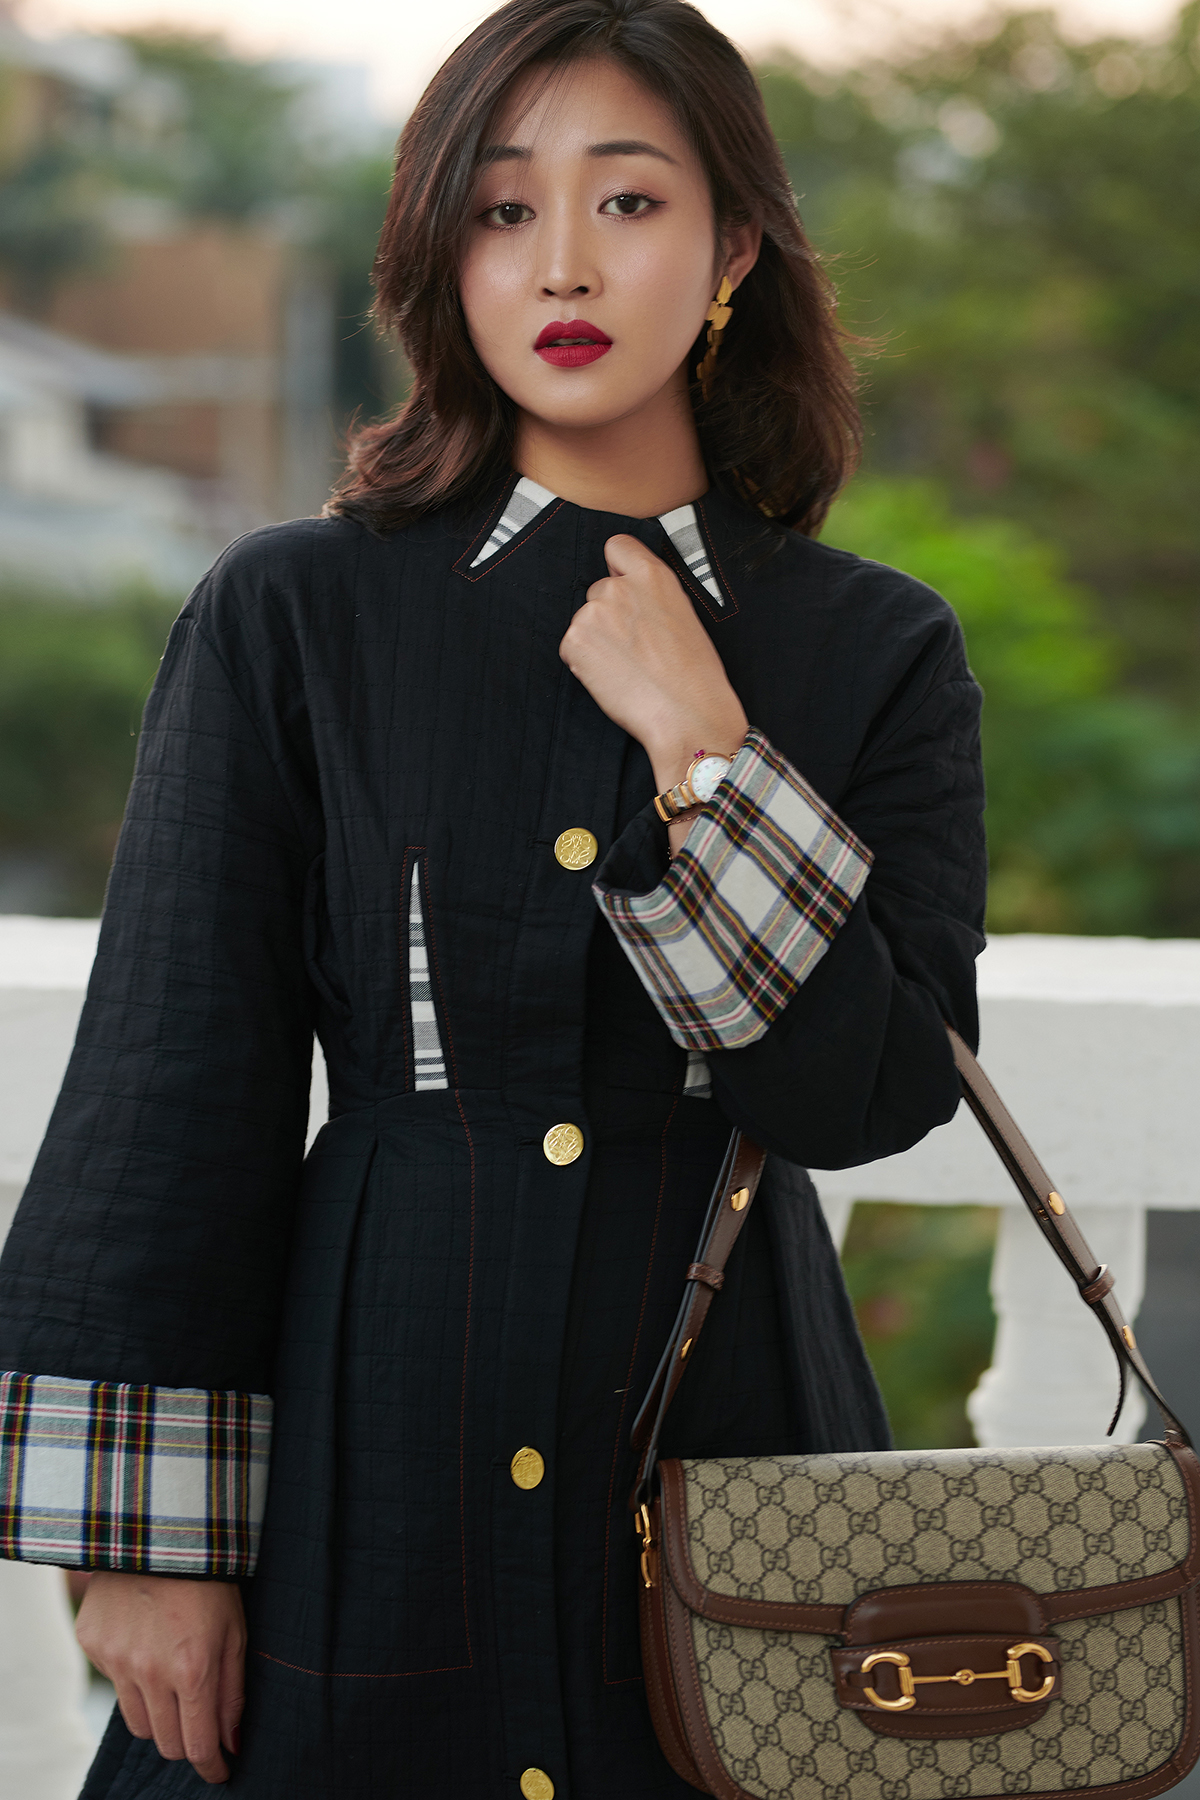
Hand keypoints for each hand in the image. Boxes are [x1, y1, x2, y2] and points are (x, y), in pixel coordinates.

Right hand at [76, 1571, 245, 1783]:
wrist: (160, 1532)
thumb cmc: (210, 1581)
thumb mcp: (236, 1632)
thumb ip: (233, 1692)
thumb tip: (230, 1744)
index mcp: (193, 1669)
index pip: (198, 1746)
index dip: (212, 1767)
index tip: (220, 1771)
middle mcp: (150, 1672)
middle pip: (166, 1743)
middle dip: (188, 1744)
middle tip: (200, 1727)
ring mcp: (117, 1660)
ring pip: (138, 1724)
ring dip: (160, 1718)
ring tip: (175, 1687)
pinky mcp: (93, 1645)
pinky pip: (116, 1687)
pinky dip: (134, 1681)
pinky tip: (148, 1649)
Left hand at [559, 534, 747, 799]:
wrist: (686, 714)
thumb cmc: (696, 675)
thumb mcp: (684, 616)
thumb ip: (652, 598)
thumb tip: (631, 600)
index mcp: (654, 576)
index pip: (617, 547)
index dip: (618, 569)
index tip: (624, 589)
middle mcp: (619, 587)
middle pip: (597, 590)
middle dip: (608, 615)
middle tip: (632, 649)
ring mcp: (593, 612)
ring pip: (584, 621)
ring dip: (596, 641)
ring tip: (626, 669)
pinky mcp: (575, 641)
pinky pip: (571, 647)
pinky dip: (584, 663)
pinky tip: (613, 679)